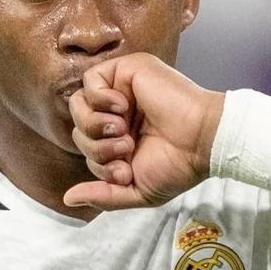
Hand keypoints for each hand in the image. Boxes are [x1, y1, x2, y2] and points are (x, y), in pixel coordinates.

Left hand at [64, 52, 224, 209]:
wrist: (202, 141)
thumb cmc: (178, 165)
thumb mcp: (136, 190)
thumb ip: (103, 195)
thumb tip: (68, 199)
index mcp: (119, 137)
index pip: (86, 147)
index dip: (98, 164)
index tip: (126, 171)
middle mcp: (117, 113)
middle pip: (78, 128)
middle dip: (96, 147)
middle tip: (127, 148)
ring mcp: (121, 90)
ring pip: (78, 104)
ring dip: (96, 124)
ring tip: (123, 129)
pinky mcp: (125, 70)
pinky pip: (89, 80)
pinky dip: (100, 98)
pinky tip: (123, 107)